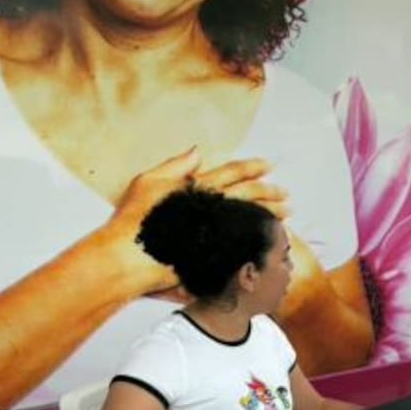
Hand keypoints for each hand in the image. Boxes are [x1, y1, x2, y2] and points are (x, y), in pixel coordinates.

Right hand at [101, 149, 288, 294]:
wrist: (124, 258)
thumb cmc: (131, 220)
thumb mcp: (148, 183)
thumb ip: (175, 166)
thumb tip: (198, 151)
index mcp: (198, 188)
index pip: (232, 173)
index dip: (252, 167)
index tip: (269, 166)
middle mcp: (211, 207)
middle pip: (250, 196)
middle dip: (271, 193)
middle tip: (286, 195)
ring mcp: (215, 232)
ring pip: (252, 220)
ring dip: (271, 216)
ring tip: (286, 216)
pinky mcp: (215, 255)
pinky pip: (245, 245)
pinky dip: (260, 242)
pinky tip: (271, 242)